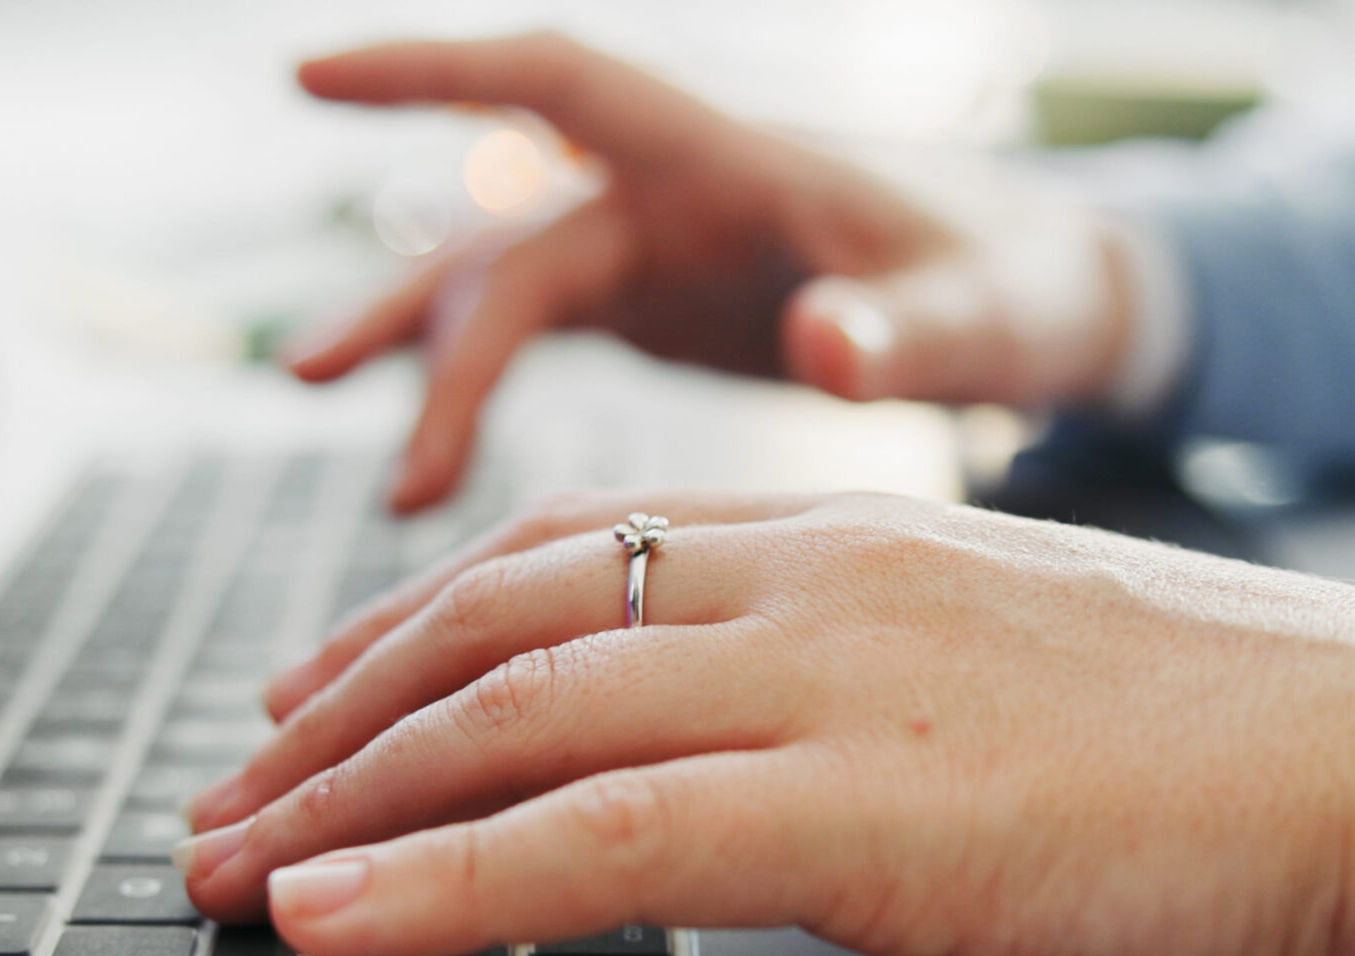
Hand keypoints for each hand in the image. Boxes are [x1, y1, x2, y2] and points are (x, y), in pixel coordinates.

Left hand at [178, 493, 1354, 955]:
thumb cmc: (1266, 752)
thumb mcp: (1030, 680)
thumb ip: (885, 690)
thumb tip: (787, 766)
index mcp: (864, 536)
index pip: (577, 556)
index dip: (416, 629)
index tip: (320, 699)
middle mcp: (829, 576)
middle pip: (508, 622)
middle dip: (336, 718)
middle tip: (221, 797)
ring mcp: (847, 676)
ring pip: (522, 715)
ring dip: (343, 799)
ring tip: (226, 870)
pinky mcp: (880, 804)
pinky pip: (602, 833)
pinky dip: (442, 878)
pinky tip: (337, 919)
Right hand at [288, 34, 1137, 510]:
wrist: (1046, 302)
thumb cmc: (1022, 285)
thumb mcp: (984, 315)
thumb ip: (906, 334)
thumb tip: (821, 348)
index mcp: (727, 160)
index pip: (559, 82)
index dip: (434, 73)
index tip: (308, 71)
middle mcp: (668, 194)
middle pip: (507, 238)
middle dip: (416, 314)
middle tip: (311, 381)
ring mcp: (654, 251)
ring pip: (499, 292)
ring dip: (426, 367)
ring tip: (385, 485)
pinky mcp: (657, 307)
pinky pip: (534, 339)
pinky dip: (474, 396)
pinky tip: (429, 484)